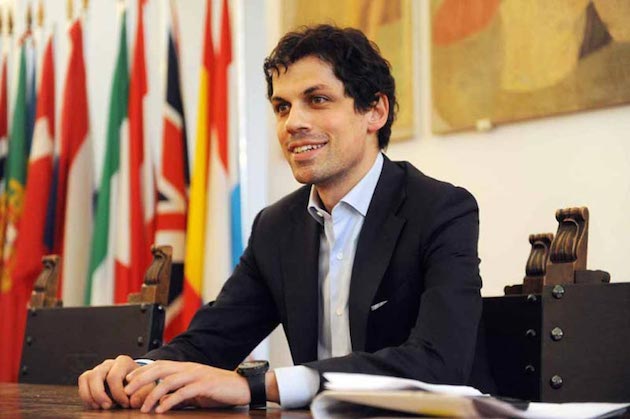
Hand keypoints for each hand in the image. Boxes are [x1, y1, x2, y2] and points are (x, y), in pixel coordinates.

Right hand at [77, 355, 154, 409]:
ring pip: (86, 377)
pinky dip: (85, 394)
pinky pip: (83, 382)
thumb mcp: (146, 387)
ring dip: (90, 395)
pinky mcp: (92, 376)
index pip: (114, 376)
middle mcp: (109, 363)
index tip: (125, 404)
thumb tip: (132, 401)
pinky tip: (95, 404)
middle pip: (96, 374)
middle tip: (108, 406)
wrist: (135, 381)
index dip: (117, 393)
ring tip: (99, 407)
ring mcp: (99, 368)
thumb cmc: (140, 383)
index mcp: (123, 362)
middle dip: (99, 394)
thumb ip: (142, 393)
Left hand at [123, 361, 249, 412]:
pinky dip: (171, 401)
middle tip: (127, 393)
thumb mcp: (196, 390)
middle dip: (141, 380)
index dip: (142, 372)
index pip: (159, 365)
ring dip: (153, 394)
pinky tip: (162, 409)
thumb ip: (179, 392)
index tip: (126, 382)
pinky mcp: (206, 385)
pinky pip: (184, 392)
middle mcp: (190, 368)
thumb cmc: (219, 389)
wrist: (243, 387)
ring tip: (142, 408)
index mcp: (186, 367)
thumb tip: (161, 401)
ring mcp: (198, 375)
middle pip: (160, 369)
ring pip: (169, 381)